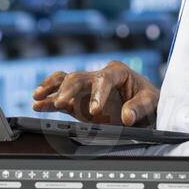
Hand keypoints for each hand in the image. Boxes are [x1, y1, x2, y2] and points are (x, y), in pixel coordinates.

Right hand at [31, 60, 158, 127]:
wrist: (145, 110)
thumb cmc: (150, 101)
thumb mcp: (152, 102)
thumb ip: (139, 107)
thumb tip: (127, 116)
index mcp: (117, 72)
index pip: (104, 78)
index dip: (98, 93)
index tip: (95, 110)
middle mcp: (99, 76)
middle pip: (79, 78)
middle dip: (68, 90)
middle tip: (60, 102)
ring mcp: (87, 88)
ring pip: (65, 82)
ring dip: (52, 89)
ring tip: (38, 97)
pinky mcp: (79, 101)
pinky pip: (61, 97)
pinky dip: (48, 100)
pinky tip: (37, 104)